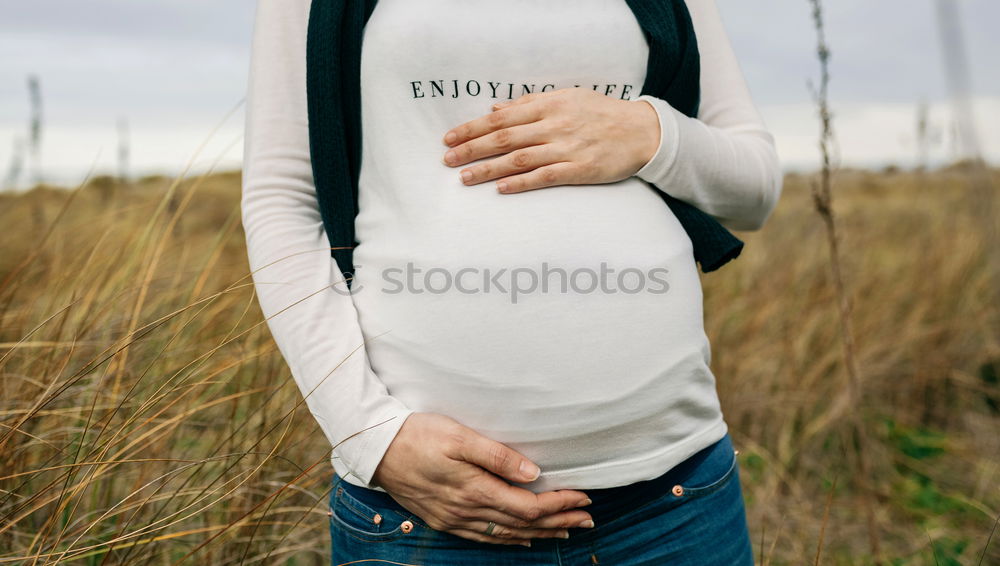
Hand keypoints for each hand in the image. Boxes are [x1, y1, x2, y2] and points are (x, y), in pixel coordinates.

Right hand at [370, 412, 594, 545]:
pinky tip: (523, 537)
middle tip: (588, 518)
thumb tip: (534, 474)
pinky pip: (484, 537)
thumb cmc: (418, 434)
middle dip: (559, 520)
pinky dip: (510, 539)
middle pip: (523, 524)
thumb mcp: (458, 436)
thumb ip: (497, 455)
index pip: (528, 506)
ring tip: (567, 530)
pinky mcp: (443, 519)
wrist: (375, 448)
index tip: (584, 497)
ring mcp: (453, 519)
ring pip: (506, 534)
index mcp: (474, 489)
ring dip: (540, 533)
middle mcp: (466, 511)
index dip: (559, 504)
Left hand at [440, 87, 659, 193]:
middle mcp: (553, 126)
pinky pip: (544, 177)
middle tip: (447, 160)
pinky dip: (520, 183)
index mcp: (548, 106)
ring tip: (464, 178)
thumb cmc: (601, 113)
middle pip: (503, 138)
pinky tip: (500, 189)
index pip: (500, 118)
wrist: (641, 131)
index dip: (472, 128)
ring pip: (518, 159)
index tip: (450, 138)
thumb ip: (530, 104)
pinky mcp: (579, 169)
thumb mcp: (566, 98)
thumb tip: (496, 109)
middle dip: (471, 149)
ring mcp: (566, 148)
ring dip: (488, 169)